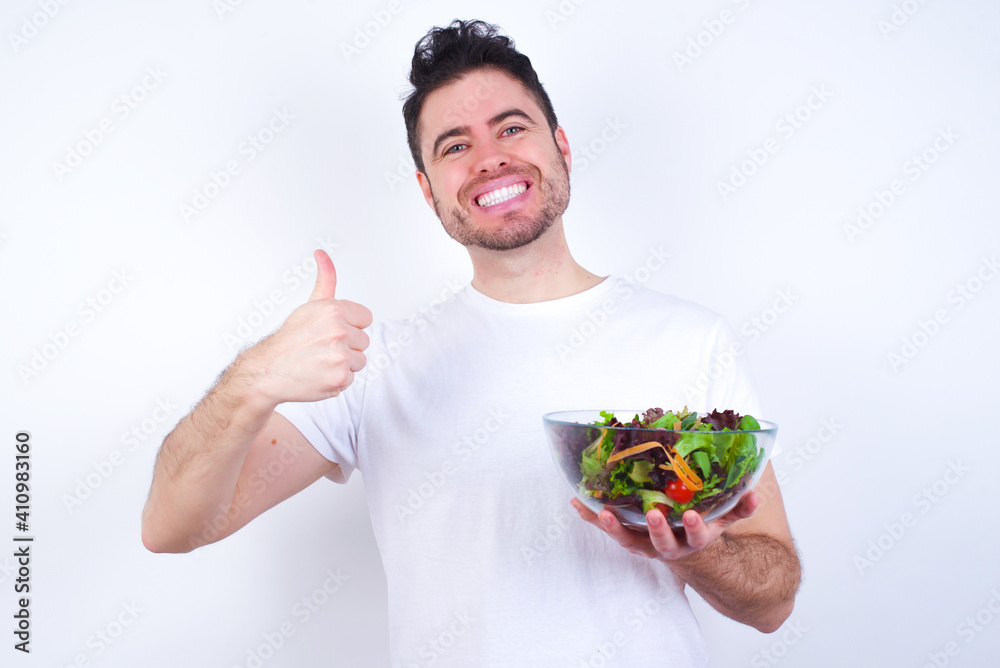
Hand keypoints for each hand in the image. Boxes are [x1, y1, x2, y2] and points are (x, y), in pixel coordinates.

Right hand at [240, 249, 373, 404]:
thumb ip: (326, 279)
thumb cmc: (290, 339)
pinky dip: (338, 379)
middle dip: (347, 345)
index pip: (365, 318)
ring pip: (360, 360)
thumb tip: (322, 253)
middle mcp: (339, 331)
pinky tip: (320, 374)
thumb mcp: (310, 305)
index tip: (332, 330)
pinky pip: (352, 377)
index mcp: (333, 310)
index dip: (350, 325)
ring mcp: (340, 356)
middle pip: (363, 340)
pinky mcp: (340, 377)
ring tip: (320, 361)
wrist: (268, 370)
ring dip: (344, 363)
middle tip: (321, 347)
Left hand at [570, 491, 759, 560]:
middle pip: (661, 542)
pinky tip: (578, 503)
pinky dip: (592, 517)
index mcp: (694, 539)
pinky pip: (609, 529)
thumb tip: (755, 492)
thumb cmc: (703, 526)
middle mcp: (669, 546)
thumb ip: (740, 507)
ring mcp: (645, 544)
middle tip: (652, 514)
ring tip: (602, 513)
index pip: (698, 535)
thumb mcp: (724, 519)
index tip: (691, 516)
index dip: (695, 528)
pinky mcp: (627, 538)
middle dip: (657, 529)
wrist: (686, 551)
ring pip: (628, 540)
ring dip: (614, 528)